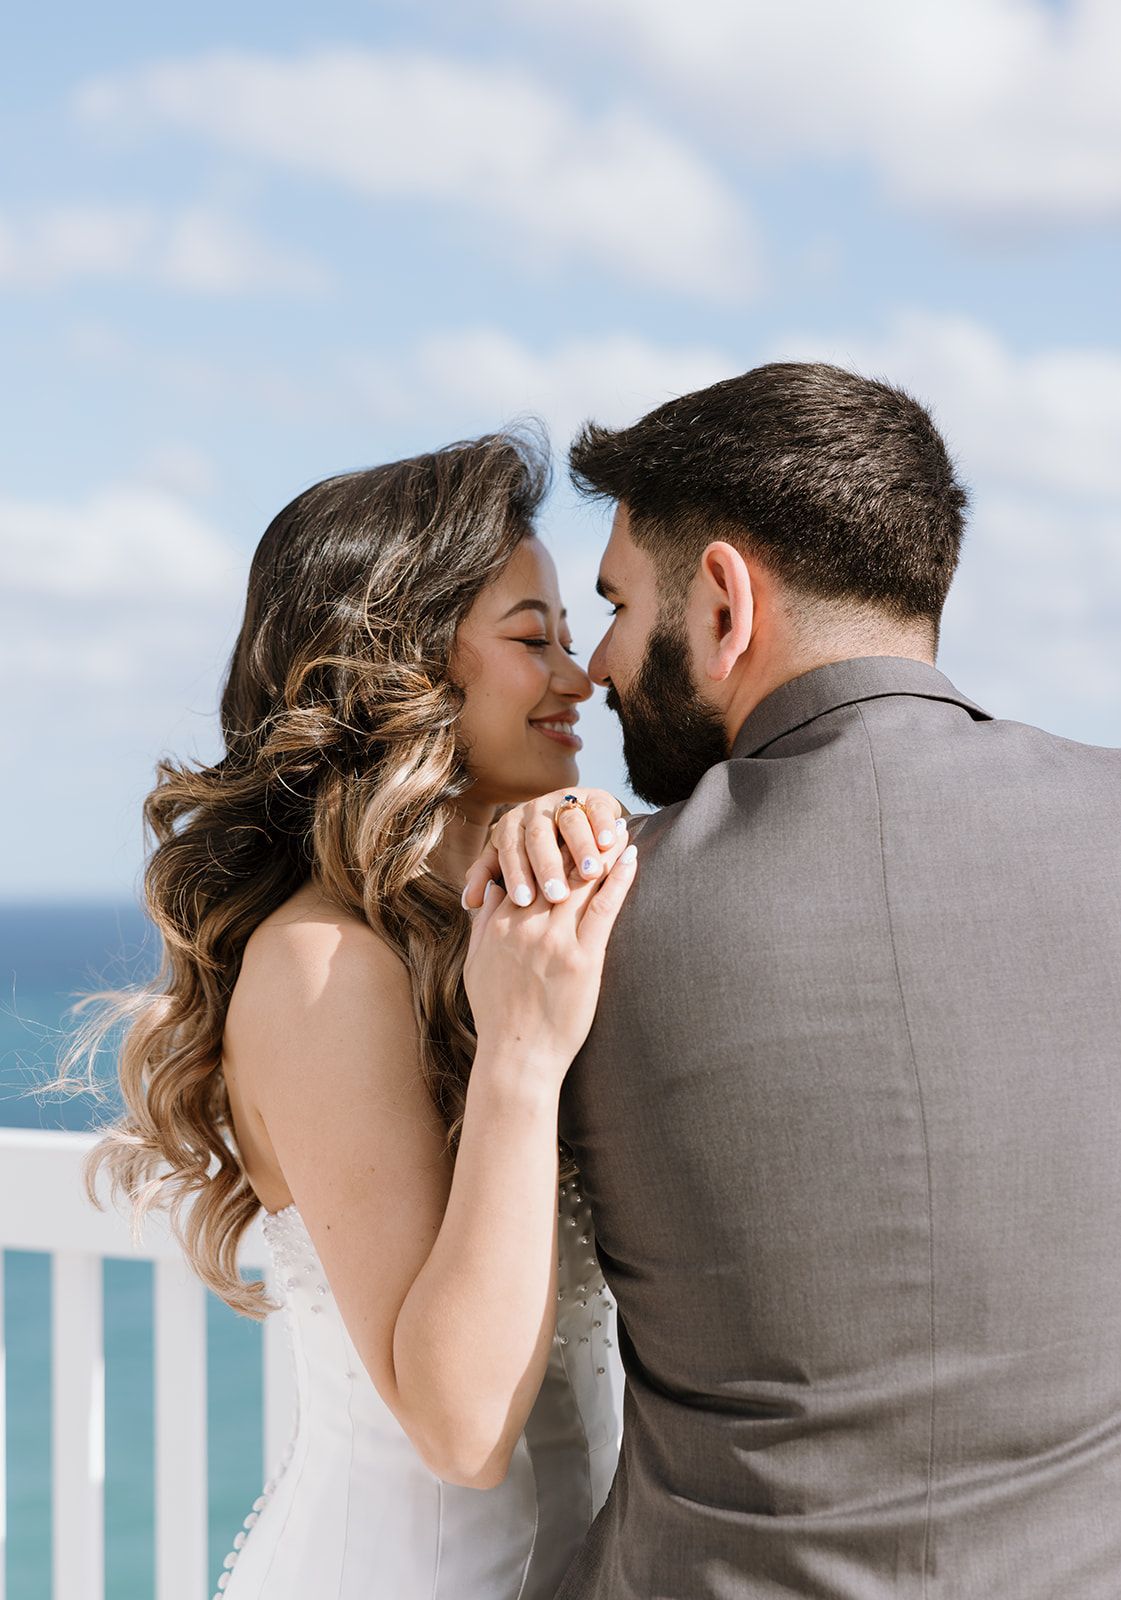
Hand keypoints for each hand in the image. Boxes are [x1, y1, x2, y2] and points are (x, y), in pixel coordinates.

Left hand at [462, 788, 627, 909]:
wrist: (575, 826)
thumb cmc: (538, 858)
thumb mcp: (510, 865)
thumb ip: (488, 879)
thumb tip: (469, 902)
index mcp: (510, 827)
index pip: (509, 851)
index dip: (516, 875)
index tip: (523, 901)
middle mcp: (535, 811)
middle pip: (538, 837)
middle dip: (547, 866)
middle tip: (556, 895)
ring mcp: (565, 801)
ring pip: (570, 822)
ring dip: (581, 847)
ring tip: (589, 873)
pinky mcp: (594, 798)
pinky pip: (597, 809)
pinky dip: (603, 825)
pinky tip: (608, 844)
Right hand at [463, 833, 637, 1081]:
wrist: (517, 1057)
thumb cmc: (498, 1016)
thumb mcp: (476, 965)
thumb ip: (483, 924)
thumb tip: (492, 890)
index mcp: (501, 924)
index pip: (525, 869)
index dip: (547, 843)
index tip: (563, 822)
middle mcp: (526, 925)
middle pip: (554, 867)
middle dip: (576, 836)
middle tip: (597, 811)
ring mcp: (555, 940)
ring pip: (580, 881)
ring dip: (602, 848)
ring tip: (618, 824)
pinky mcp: (582, 959)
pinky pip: (603, 909)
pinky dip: (618, 879)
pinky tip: (630, 858)